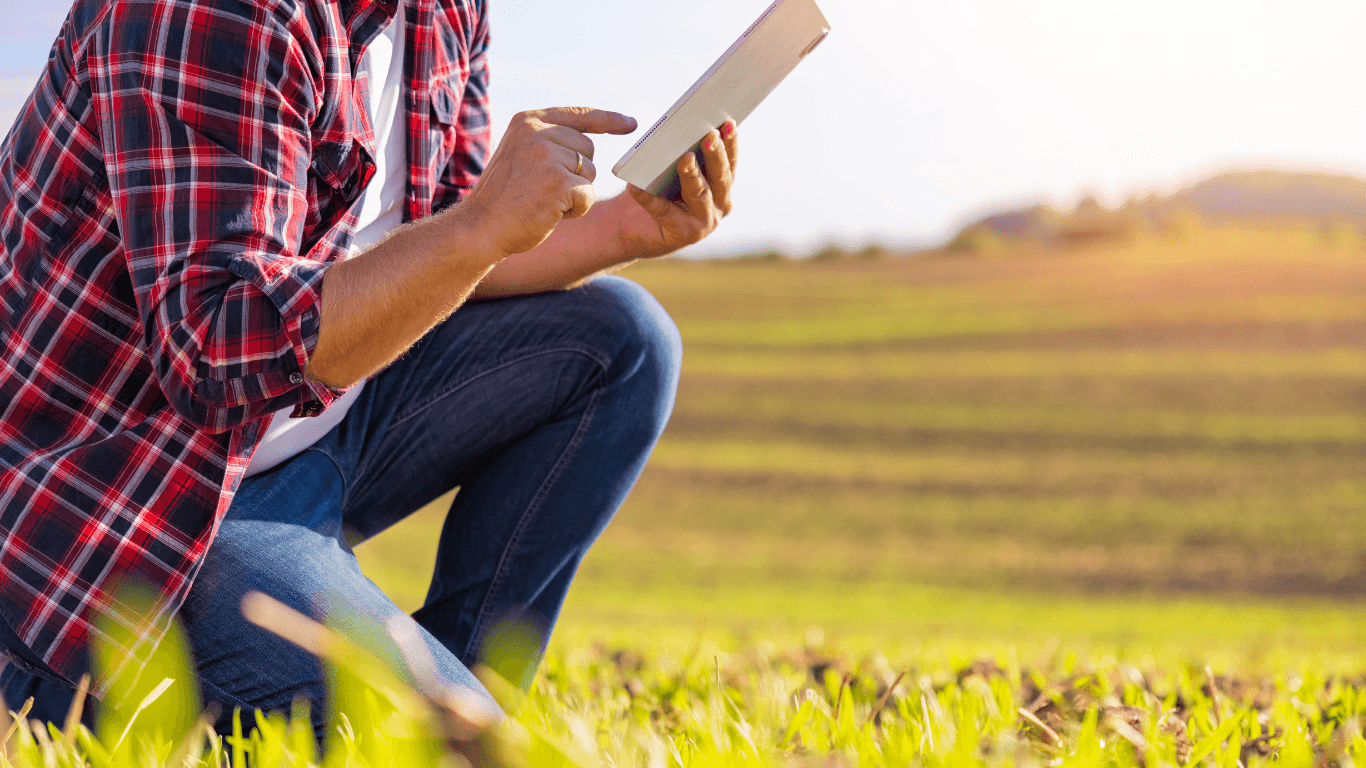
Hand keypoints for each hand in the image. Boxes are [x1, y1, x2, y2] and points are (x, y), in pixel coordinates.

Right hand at [454, 107, 637, 259]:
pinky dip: (575, 210)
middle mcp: (536, 131)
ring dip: (575, 193)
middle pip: (588, 149)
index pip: (578, 115)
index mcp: (527, 121)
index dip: (608, 120)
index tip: (631, 124)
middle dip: (577, 173)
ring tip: (543, 201)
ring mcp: (546, 155)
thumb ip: (548, 143)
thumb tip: (588, 146)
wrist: (480, 228)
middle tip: (544, 190)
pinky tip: (549, 212)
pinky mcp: (557, 181)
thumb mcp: (520, 156)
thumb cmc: (503, 199)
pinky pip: (588, 195)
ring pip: (590, 173)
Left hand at [617, 120, 738, 259]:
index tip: (728, 122)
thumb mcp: (672, 166)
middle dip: (715, 154)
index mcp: (722, 183)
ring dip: (693, 175)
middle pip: (720, 176)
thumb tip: (679, 130)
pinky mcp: (684, 234)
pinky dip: (650, 198)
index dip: (730, 141)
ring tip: (684, 159)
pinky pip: (664, 212)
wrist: (633, 225)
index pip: (730, 159)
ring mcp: (705, 221)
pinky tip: (636, 186)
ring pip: (700, 194)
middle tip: (710, 135)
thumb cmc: (657, 188)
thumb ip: (683, 152)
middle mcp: (720, 203)